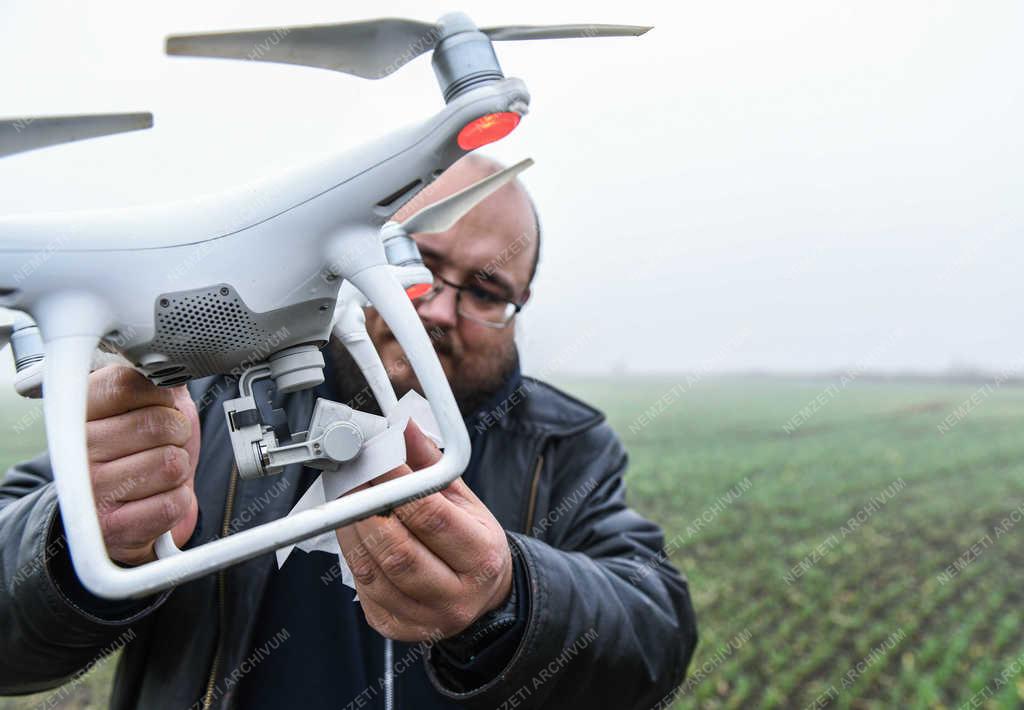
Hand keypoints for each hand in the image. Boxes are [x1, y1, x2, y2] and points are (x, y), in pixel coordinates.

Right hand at [85, 366, 199, 565]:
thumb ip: (157, 379)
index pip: (128, 383)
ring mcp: (91, 490)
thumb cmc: (136, 453)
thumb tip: (179, 356)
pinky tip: (157, 497)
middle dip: (177, 434)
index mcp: (80, 410)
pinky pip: (173, 502)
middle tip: (164, 444)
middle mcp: (78, 449)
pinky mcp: (112, 527)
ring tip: (157, 472)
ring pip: (170, 463)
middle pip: (158, 424)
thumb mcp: (146, 406)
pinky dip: (178, 500)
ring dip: (177, 468)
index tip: (159, 406)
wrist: (120, 513)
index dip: (161, 395)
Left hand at [336, 421, 513, 641]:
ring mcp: (426, 618)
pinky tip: (352, 531)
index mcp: (482, 557)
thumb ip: (432, 466)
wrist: (484, 596)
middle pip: (398, 552)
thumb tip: (404, 427)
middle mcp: (457, 595)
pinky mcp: (397, 628)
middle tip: (350, 479)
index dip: (395, 485)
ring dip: (350, 531)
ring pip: (373, 573)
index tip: (373, 460)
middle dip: (365, 510)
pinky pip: (363, 590)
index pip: (431, 517)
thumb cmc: (473, 542)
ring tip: (344, 501)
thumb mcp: (465, 501)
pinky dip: (352, 555)